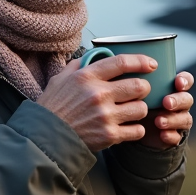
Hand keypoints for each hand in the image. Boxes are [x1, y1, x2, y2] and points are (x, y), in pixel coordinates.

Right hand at [37, 54, 154, 151]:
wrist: (44, 138)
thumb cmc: (52, 108)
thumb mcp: (60, 79)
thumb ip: (78, 65)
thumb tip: (94, 56)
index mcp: (87, 77)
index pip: (122, 62)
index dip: (141, 61)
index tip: (151, 64)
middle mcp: (98, 94)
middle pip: (139, 86)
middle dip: (143, 88)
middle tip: (138, 91)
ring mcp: (105, 116)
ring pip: (142, 108)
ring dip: (139, 109)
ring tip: (131, 110)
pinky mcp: (109, 135)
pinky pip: (137, 130)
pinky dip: (136, 129)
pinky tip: (128, 127)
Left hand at [136, 71, 193, 149]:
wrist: (132, 129)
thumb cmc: (134, 102)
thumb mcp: (133, 90)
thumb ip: (134, 79)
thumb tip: (124, 67)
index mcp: (171, 88)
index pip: (185, 80)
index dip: (185, 80)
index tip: (177, 82)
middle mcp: (178, 103)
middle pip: (187, 99)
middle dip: (178, 100)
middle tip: (166, 102)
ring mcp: (177, 119)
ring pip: (185, 118)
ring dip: (173, 119)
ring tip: (159, 121)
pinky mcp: (173, 135)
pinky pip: (177, 136)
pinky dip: (171, 135)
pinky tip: (162, 134)